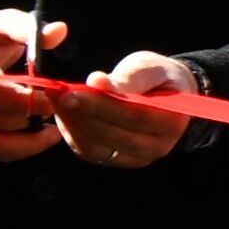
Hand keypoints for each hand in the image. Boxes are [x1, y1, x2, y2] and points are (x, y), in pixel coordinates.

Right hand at [0, 11, 65, 161]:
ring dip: (29, 139)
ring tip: (52, 129)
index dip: (26, 97)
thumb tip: (59, 31)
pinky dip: (20, 149)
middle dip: (32, 116)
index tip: (52, 94)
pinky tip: (39, 137)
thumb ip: (28, 27)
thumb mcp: (1, 24)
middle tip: (55, 107)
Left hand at [54, 51, 202, 167]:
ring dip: (72, 124)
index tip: (72, 92)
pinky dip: (72, 133)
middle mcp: (158, 147)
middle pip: (112, 135)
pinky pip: (89, 152)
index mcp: (172, 121)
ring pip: (97, 147)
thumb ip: (127, 77)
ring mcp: (137, 158)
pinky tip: (64, 113)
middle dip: (80, 114)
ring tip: (57, 100)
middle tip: (56, 94)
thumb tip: (97, 82)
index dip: (99, 105)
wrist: (167, 96)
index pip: (133, 116)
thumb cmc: (159, 78)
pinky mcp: (118, 160)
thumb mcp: (150, 68)